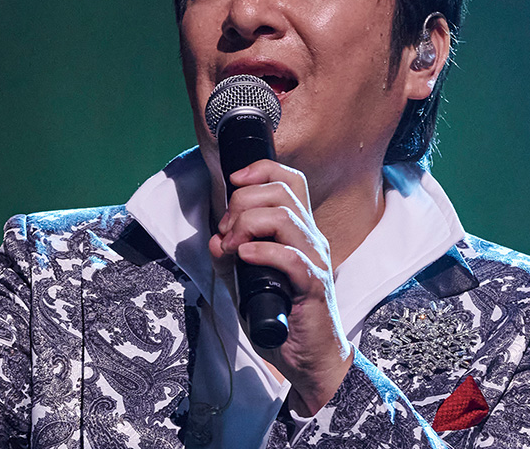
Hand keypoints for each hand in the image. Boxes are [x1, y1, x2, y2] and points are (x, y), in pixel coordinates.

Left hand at [209, 160, 352, 415]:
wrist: (310, 359)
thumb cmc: (283, 318)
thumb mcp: (247, 283)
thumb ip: (231, 260)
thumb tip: (214, 241)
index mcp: (299, 231)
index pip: (289, 180)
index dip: (261, 170)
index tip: (233, 182)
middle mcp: (310, 238)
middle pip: (282, 192)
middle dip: (243, 202)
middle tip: (226, 231)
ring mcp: (315, 260)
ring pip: (285, 217)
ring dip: (248, 225)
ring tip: (232, 246)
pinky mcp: (313, 286)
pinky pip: (291, 257)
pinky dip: (262, 251)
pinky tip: (244, 258)